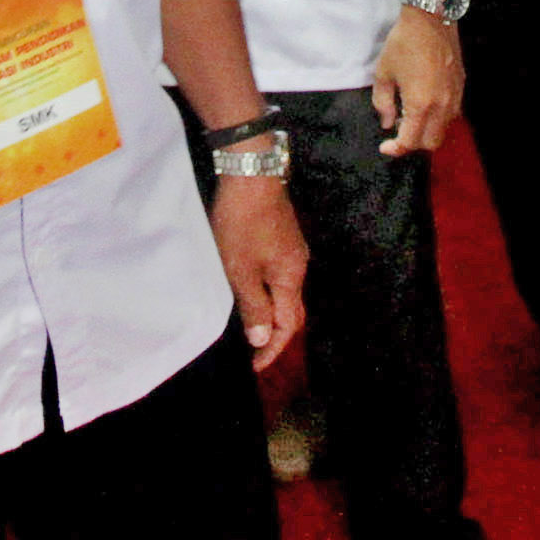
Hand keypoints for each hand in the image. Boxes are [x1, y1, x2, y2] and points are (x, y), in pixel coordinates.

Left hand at [207, 172, 308, 369]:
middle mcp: (298, 266)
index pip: (288, 325)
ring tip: (249, 326)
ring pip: (284, 291)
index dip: (272, 349)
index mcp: (291, 278)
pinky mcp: (281, 235)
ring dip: (270, 312)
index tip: (255, 366)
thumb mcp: (241, 270)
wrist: (251, 174)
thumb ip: (253, 306)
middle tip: (254, 352)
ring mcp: (291, 249)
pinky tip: (251, 290)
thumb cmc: (243, 224)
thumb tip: (263, 339)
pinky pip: (278, 275)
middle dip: (275, 335)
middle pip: (292, 310)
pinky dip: (267, 292)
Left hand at [371, 6, 463, 157]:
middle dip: (413, 143)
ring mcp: (455, 96)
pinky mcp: (461, 86)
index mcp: (420, 104)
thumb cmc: (403, 43)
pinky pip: (452, 113)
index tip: (385, 146)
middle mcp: (442, 105)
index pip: (410, 141)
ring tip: (410, 116)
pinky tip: (426, 104)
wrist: (431, 17)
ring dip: (427, 131)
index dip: (396, 149)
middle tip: (399, 130)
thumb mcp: (383, 73)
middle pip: (431, 142)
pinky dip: (438, 118)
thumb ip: (383, 103)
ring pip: (444, 129)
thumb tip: (388, 123)